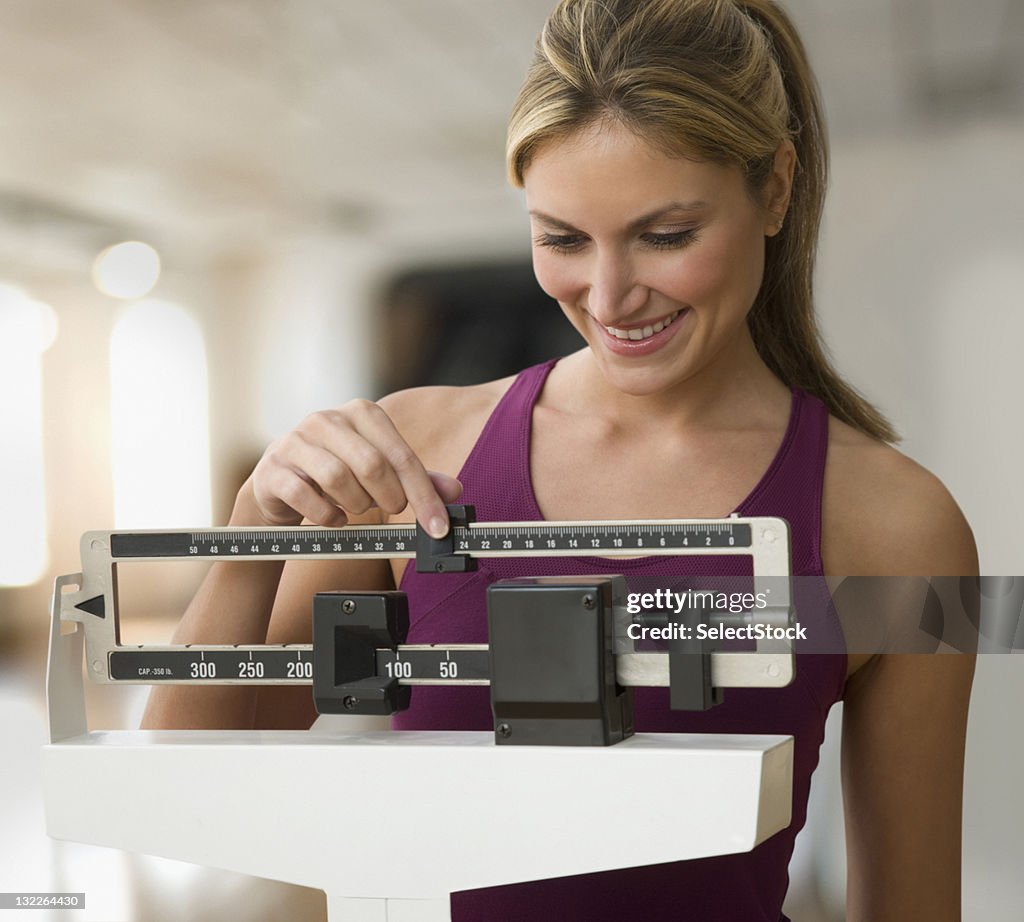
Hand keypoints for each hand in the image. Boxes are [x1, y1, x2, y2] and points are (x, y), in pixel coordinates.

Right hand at [242, 400, 462, 536]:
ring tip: (358, 507)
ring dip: (356, 504)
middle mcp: (327, 419)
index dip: (424, 495)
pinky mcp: (273, 468)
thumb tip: (453, 491)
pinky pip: (305, 496)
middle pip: (372, 465)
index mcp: (362, 413)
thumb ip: (416, 479)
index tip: (437, 526)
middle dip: (389, 498)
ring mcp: (296, 442)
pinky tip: (334, 517)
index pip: (402, 456)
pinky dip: (327, 515)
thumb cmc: (339, 473)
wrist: (280, 483)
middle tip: (392, 509)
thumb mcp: (380, 471)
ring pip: (338, 478)